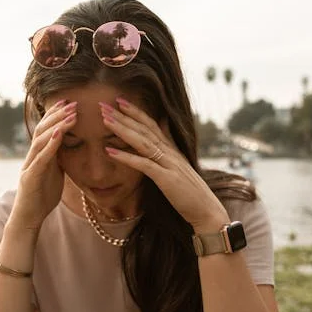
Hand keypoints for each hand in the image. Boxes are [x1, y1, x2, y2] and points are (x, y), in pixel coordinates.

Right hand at [10, 100, 77, 230]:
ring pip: (41, 140)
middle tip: (73, 102)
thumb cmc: (42, 197)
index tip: (69, 102)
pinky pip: (41, 159)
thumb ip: (59, 159)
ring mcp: (29, 166)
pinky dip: (50, 145)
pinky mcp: (30, 177)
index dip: (56, 114)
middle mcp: (32, 156)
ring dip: (57, 125)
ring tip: (70, 114)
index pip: (46, 129)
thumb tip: (70, 146)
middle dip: (58, 114)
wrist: (28, 218)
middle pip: (43, 129)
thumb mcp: (54, 173)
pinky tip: (58, 134)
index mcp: (39, 155)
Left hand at [99, 97, 228, 232]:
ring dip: (122, 129)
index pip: (152, 124)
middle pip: (144, 128)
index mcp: (172, 149)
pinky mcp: (166, 179)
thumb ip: (170, 148)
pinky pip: (143, 164)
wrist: (207, 210)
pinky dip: (126, 157)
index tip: (119, 100)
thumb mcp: (180, 167)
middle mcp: (171, 152)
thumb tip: (163, 130)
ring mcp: (169, 164)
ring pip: (142, 141)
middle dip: (123, 115)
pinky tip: (109, 151)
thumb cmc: (191, 193)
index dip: (136, 112)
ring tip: (104, 120)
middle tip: (104, 104)